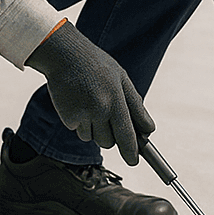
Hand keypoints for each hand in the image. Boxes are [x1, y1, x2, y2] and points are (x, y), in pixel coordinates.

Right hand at [25, 22, 152, 165]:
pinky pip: (78, 131)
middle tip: (107, 118)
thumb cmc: (97, 66)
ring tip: (91, 104)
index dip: (131, 151)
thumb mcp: (122, 79)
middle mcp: (100, 109)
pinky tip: (78, 103)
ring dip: (94, 130)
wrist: (65, 54)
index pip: (127, 134)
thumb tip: (148, 130)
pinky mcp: (68, 117)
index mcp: (116, 99)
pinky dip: (79, 123)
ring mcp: (83, 114)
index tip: (133, 160)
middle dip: (111, 137)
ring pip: (93, 138)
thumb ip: (135, 105)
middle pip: (109, 142)